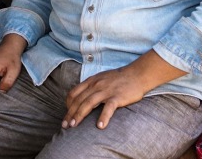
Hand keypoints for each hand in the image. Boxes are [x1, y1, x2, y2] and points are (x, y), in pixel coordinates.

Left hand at [61, 50, 184, 129]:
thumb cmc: (118, 78)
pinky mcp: (117, 97)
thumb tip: (81, 97)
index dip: (68, 105)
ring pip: (88, 103)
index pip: (73, 93)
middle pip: (78, 100)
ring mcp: (106, 91)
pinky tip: (99, 126)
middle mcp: (96, 85)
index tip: (67, 114)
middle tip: (65, 126)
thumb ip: (91, 86)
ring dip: (79, 115)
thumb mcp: (100, 78)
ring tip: (74, 126)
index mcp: (91, 81)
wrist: (136, 74)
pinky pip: (108, 108)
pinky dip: (103, 117)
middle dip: (70, 114)